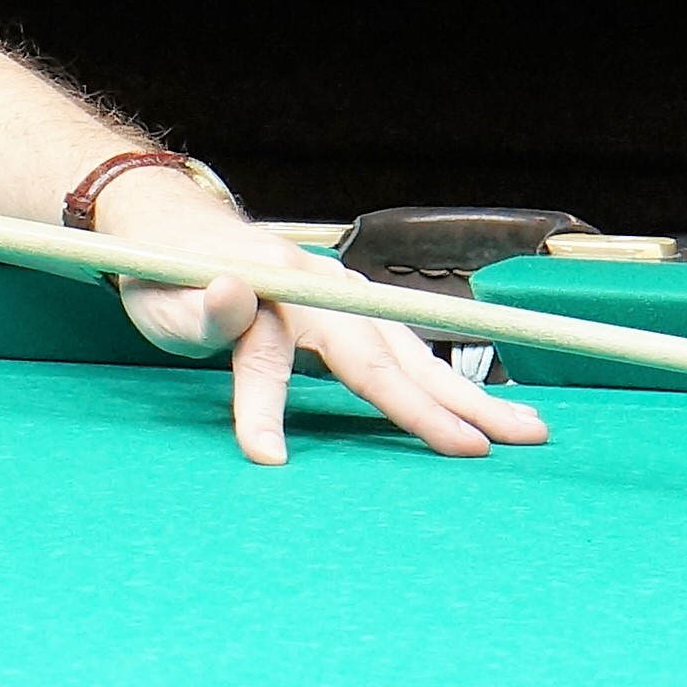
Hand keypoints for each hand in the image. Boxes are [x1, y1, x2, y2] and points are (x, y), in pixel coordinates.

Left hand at [100, 177, 548, 466]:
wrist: (175, 226)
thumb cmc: (164, 276)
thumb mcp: (161, 300)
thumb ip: (200, 309)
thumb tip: (233, 292)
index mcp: (267, 287)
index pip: (269, 358)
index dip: (266, 408)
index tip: (268, 459)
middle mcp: (318, 288)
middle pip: (379, 355)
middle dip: (436, 406)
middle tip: (492, 447)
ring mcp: (343, 296)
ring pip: (412, 351)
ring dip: (467, 394)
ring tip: (526, 428)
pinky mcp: (353, 308)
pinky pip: (408, 347)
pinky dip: (448, 380)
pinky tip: (483, 405)